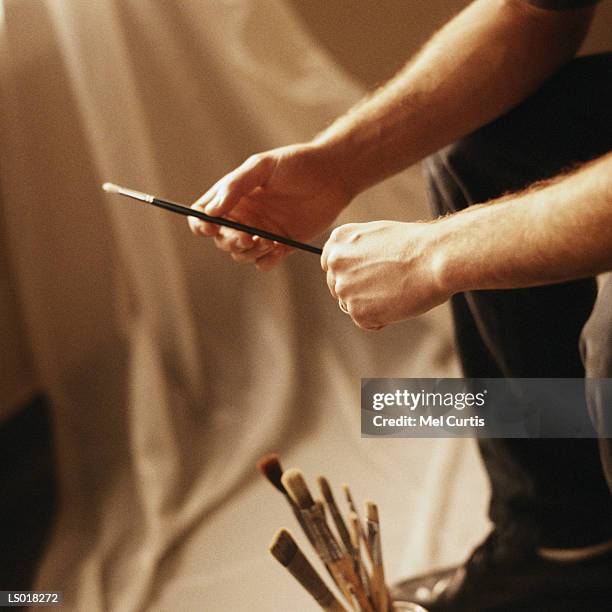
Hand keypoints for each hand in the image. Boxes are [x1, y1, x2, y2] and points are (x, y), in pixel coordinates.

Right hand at [189, 143, 350, 270]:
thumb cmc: (296, 164)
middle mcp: (244, 217)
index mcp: (232, 197)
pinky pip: (263, 263)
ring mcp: (261, 232)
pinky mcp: (281, 246)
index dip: (200, 225)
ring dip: (249, 252)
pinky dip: (266, 261)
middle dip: (231, 241)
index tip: (211, 227)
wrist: (332, 176)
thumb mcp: (262, 167)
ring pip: (241, 254)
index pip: (203, 215)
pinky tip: (278, 250)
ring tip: (268, 241)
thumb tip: (209, 212)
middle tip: (249, 237)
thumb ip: (235, 186)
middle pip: (221, 239)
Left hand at [321, 220, 450, 329]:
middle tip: (388, 286)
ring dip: (370, 305)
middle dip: (359, 291)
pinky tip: (398, 303)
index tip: (365, 277)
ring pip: (351, 306)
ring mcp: (344, 288)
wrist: (437, 259)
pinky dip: (382, 319)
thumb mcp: (378, 235)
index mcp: (339, 241)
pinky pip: (366, 322)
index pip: (330, 265)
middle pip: (338, 287)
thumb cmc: (417, 246)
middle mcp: (335, 263)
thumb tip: (355, 269)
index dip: (350, 274)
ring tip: (396, 292)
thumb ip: (358, 251)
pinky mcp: (357, 311)